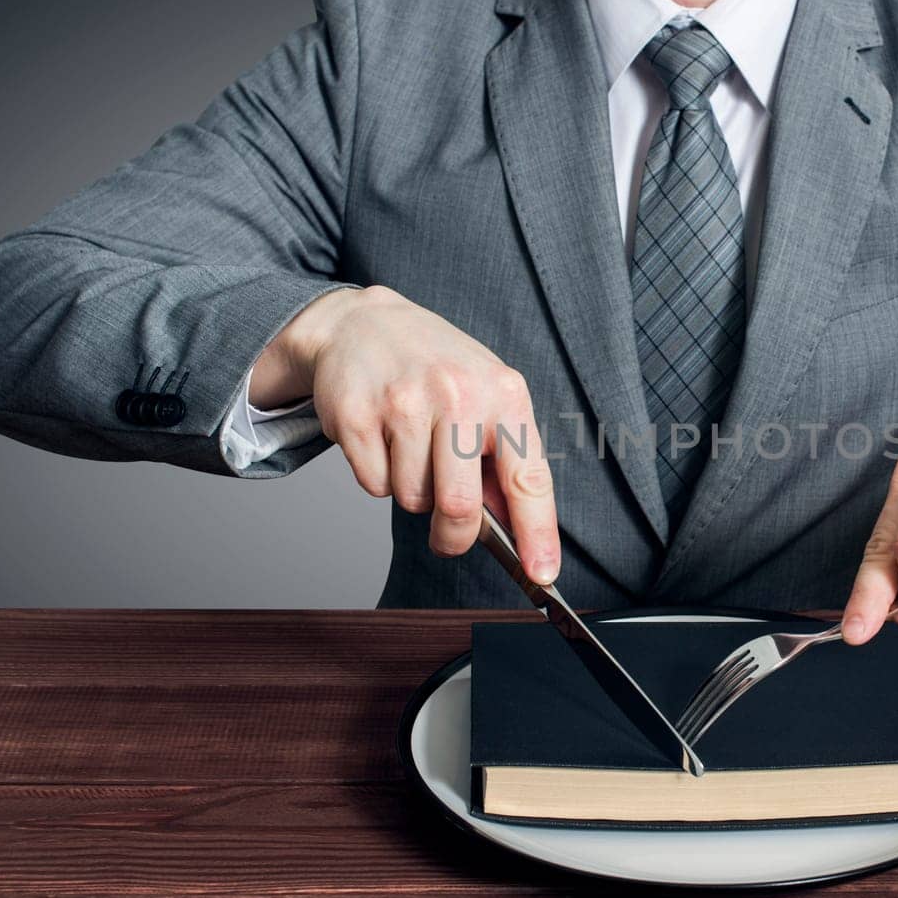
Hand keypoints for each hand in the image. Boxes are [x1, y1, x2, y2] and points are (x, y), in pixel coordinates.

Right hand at [251, 286, 559, 582]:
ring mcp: (404, 402)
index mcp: (504, 393)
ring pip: (413, 500)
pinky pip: (373, 486)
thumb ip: (505, 458)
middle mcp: (458, 394)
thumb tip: (518, 529)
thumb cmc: (437, 368)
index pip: (527, 478)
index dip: (537, 533)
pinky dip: (378, 477)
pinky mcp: (356, 415)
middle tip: (450, 537)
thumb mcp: (487, 396)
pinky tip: (382, 438)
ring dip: (413, 492)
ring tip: (412, 448)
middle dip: (455, 536)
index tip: (541, 574)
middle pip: (460, 505)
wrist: (364, 323)